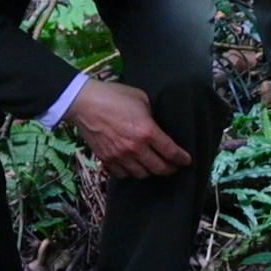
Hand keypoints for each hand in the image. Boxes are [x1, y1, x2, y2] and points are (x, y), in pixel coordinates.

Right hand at [65, 79, 191, 177]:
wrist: (84, 102)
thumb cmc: (113, 96)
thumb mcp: (141, 99)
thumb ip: (152, 115)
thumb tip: (158, 125)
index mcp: (147, 131)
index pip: (171, 152)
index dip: (182, 158)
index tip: (186, 160)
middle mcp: (135, 147)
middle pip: (159, 168)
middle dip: (170, 169)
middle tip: (174, 166)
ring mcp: (120, 156)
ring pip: (142, 174)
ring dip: (151, 172)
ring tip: (155, 166)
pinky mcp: (107, 159)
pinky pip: (124, 174)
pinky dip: (132, 172)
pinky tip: (135, 166)